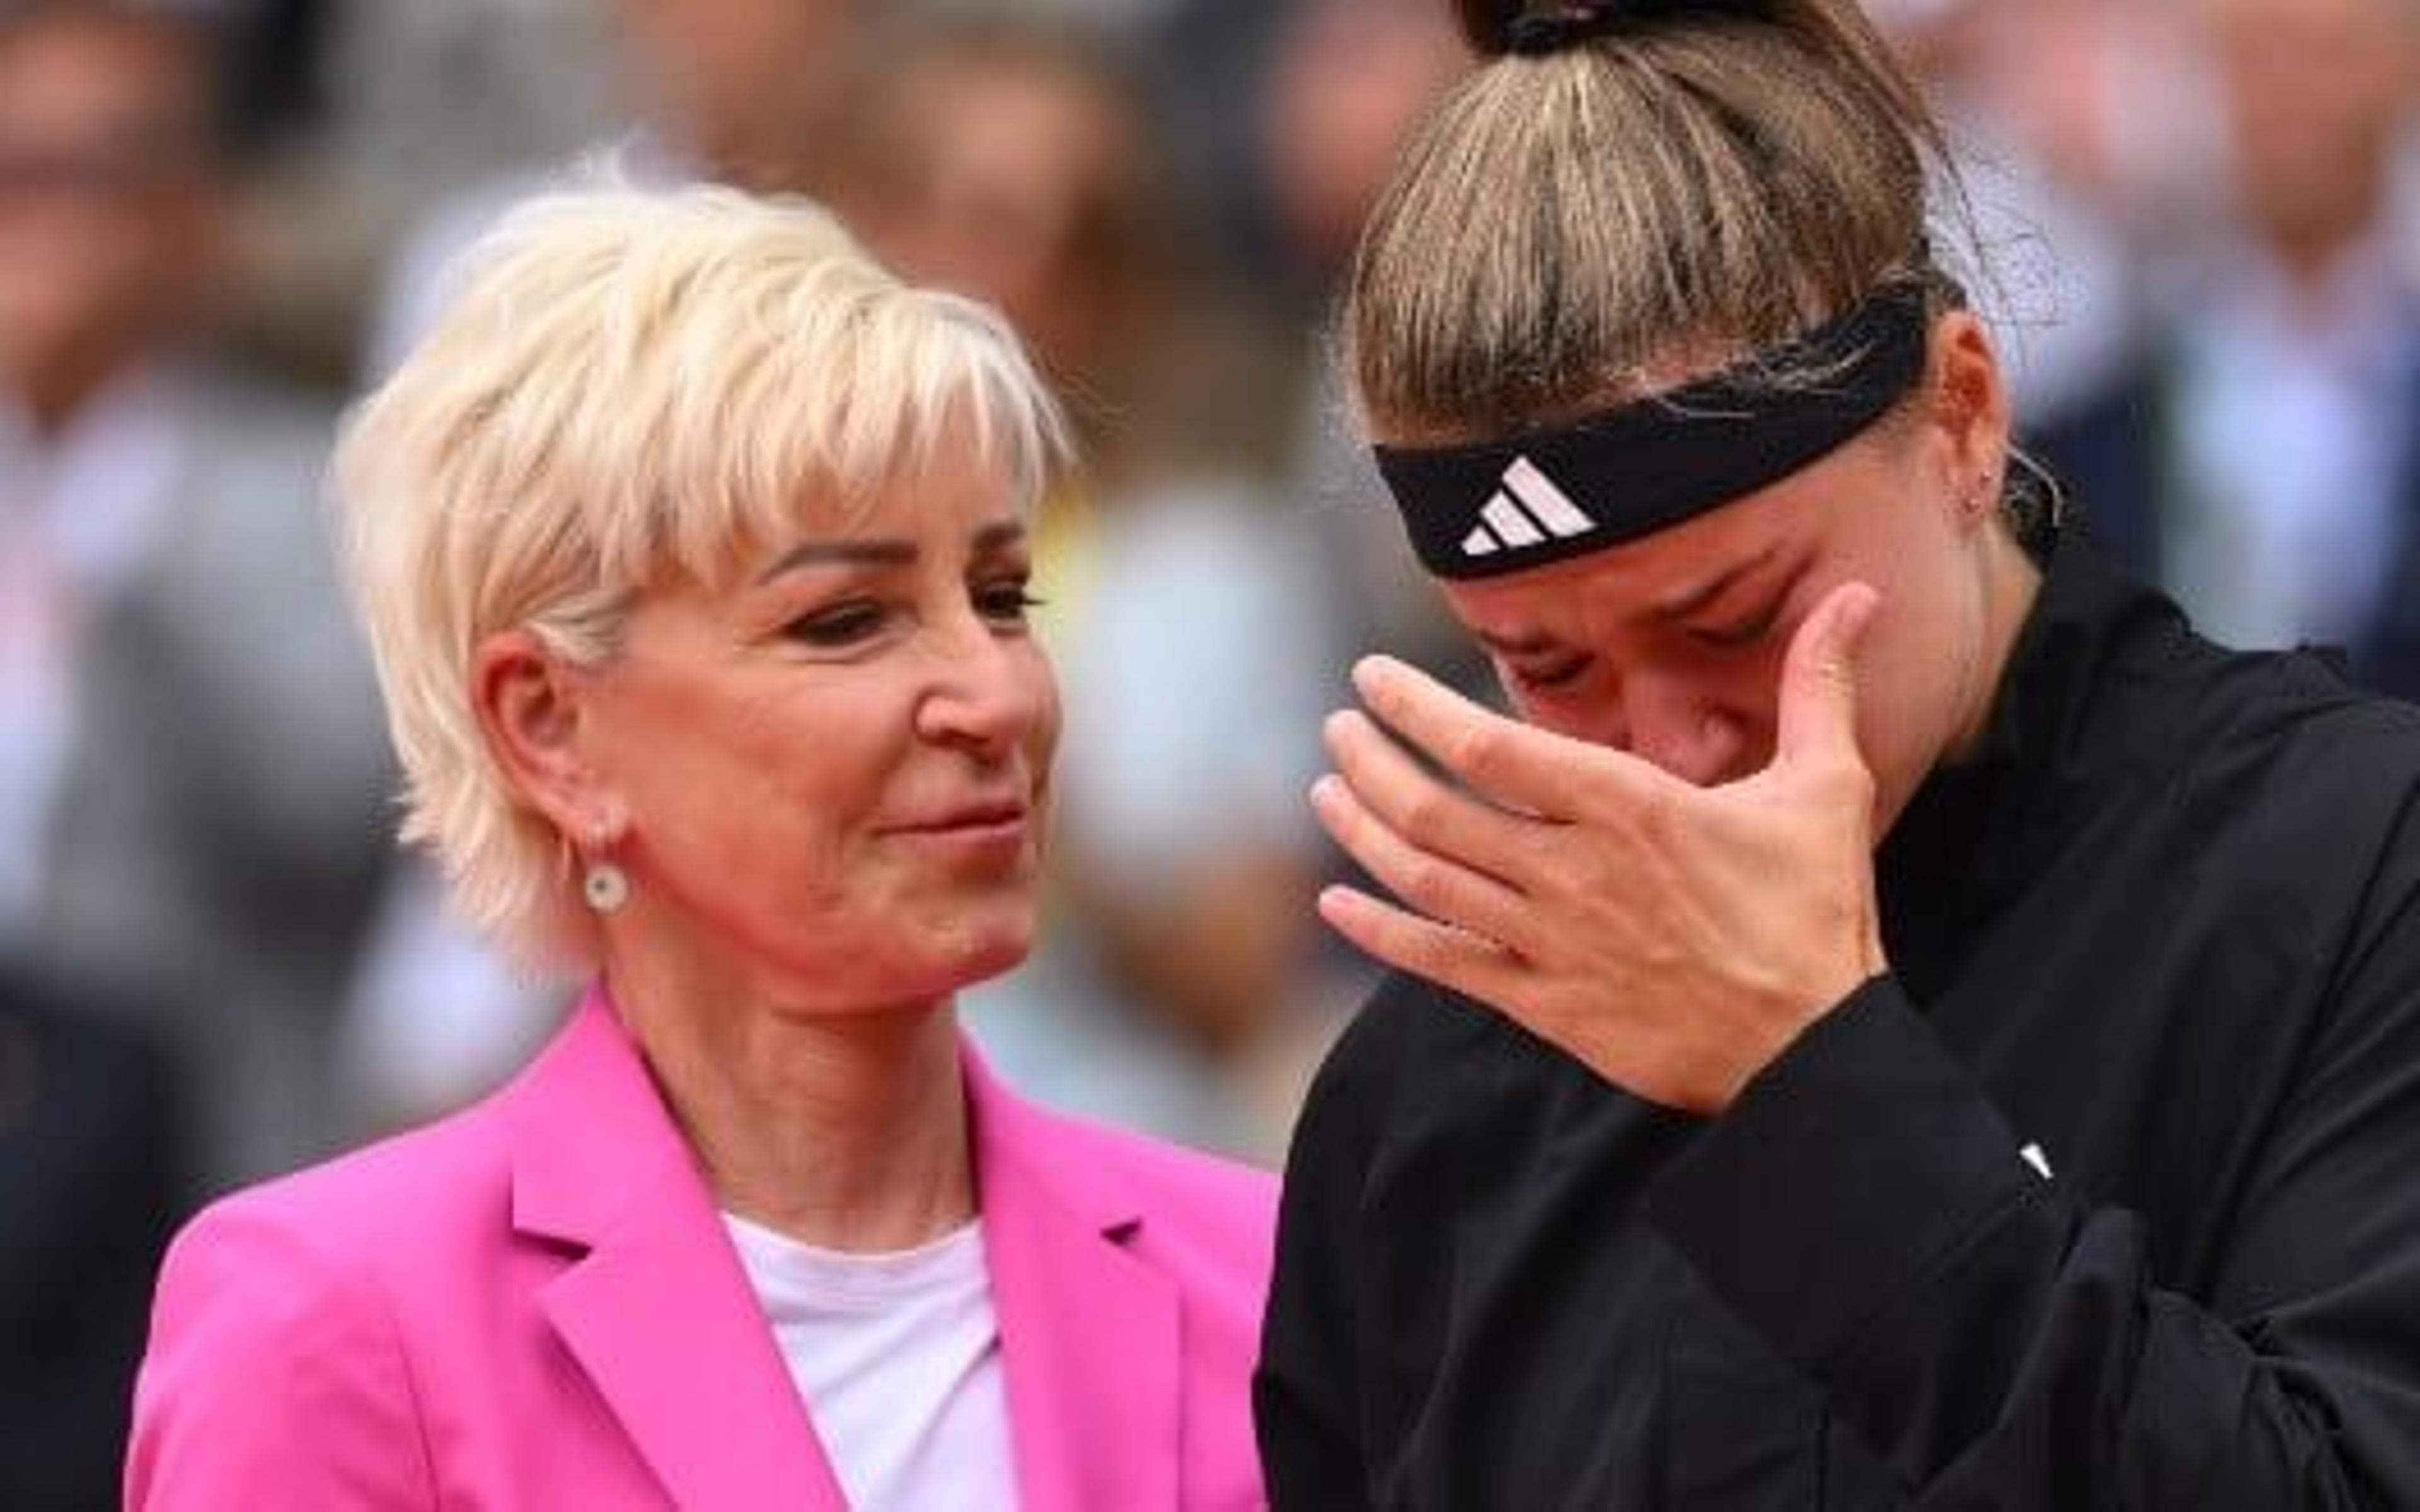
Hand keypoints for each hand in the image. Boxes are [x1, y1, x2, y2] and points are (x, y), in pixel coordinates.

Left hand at [1311, 582, 1888, 1111]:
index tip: (1370, 677)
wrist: (1811, 1053)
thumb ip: (1820, 686)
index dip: (1414, 707)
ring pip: (1425, 878)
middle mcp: (1571, 871)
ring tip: (1326, 789)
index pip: (1487, 745)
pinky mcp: (1545, 1004)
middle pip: (1433, 807)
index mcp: (1625, 807)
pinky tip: (1336, 903)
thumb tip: (1858, 595)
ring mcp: (1550, 941)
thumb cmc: (1817, 915)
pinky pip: (1441, 963)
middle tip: (1337, 727)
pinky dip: (1380, 931)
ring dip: (1361, 830)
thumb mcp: (1828, 788)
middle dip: (1370, 760)